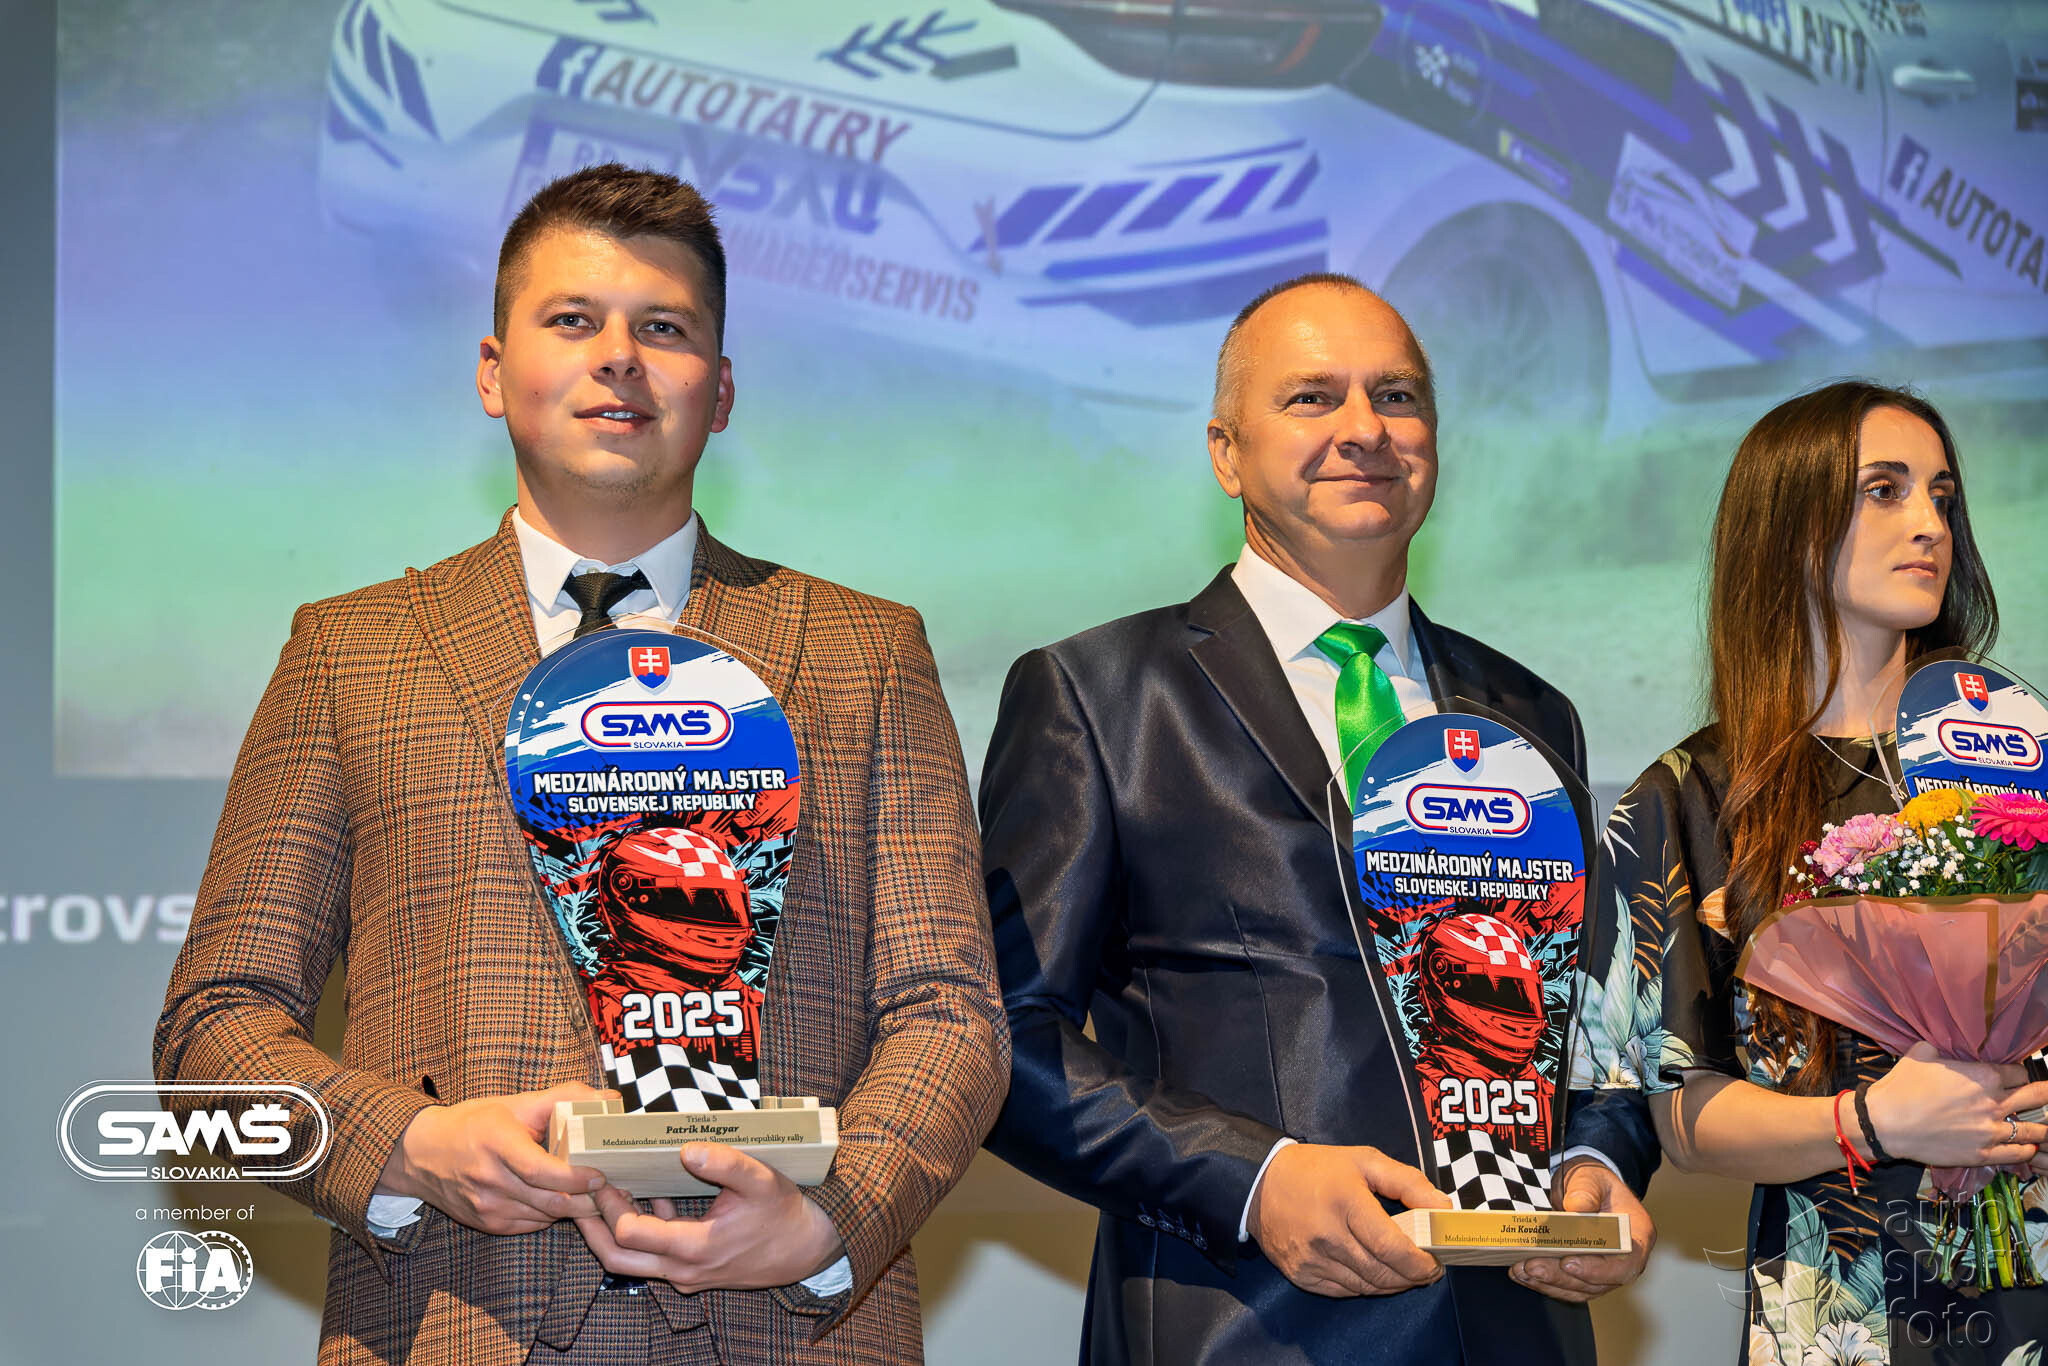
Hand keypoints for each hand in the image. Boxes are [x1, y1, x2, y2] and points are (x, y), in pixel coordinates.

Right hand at [376, 1082, 608, 1234]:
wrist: (420, 1153)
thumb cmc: (473, 1123)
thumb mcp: (514, 1103)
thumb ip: (563, 1098)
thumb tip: (610, 1100)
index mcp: (497, 1143)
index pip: (541, 1171)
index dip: (576, 1178)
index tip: (601, 1175)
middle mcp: (489, 1179)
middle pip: (549, 1201)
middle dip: (587, 1201)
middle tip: (613, 1193)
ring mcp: (486, 1206)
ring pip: (543, 1217)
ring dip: (573, 1211)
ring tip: (597, 1199)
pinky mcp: (486, 1223)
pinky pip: (530, 1225)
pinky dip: (551, 1216)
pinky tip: (564, 1203)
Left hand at [574, 1143, 844, 1292]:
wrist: (806, 1249)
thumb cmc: (783, 1213)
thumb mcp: (762, 1179)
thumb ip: (726, 1163)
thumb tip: (688, 1150)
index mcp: (695, 1247)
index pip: (629, 1234)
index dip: (608, 1205)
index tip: (599, 1175)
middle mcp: (683, 1269)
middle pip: (616, 1260)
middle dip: (591, 1227)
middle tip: (582, 1192)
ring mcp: (686, 1275)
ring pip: (630, 1263)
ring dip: (612, 1231)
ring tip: (606, 1191)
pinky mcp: (692, 1273)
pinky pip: (652, 1259)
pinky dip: (640, 1232)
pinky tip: (648, 1197)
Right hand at [1245, 1144, 1446, 1296]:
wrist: (1258, 1183)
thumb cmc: (1317, 1169)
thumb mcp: (1364, 1160)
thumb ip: (1408, 1182)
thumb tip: (1443, 1208)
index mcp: (1346, 1202)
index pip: (1392, 1248)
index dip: (1420, 1263)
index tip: (1436, 1263)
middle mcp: (1327, 1235)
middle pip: (1382, 1274)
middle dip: (1412, 1277)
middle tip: (1427, 1270)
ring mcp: (1312, 1259)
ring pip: (1366, 1287)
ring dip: (1392, 1284)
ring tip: (1404, 1271)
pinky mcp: (1301, 1275)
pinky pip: (1344, 1291)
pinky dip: (1366, 1286)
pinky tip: (1373, 1273)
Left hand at [1511, 1159, 1654, 1302]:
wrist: (1586, 1189)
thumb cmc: (1594, 1184)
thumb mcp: (1592, 1178)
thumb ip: (1586, 1191)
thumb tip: (1577, 1209)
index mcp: (1636, 1236)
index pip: (1625, 1264)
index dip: (1597, 1270)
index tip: (1568, 1263)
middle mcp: (1624, 1261)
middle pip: (1597, 1282)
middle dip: (1561, 1277)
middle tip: (1532, 1267)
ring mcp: (1605, 1272)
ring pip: (1579, 1289)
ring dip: (1548, 1283)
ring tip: (1521, 1270)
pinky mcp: (1585, 1276)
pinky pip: (1567, 1287)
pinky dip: (1544, 1283)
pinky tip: (1522, 1274)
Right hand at [1866, 1043, 2047, 1168]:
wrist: (1885, 1122)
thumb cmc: (1900, 1086)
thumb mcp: (1919, 1054)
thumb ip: (1941, 1049)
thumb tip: (1944, 1048)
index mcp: (1983, 1076)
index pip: (2019, 1072)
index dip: (2019, 1073)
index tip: (2017, 1077)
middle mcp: (1994, 1103)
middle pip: (2037, 1097)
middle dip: (2044, 1093)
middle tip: (2044, 1094)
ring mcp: (1990, 1131)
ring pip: (2034, 1130)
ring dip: (2041, 1127)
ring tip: (2043, 1127)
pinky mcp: (1982, 1154)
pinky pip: (2017, 1154)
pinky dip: (2027, 1150)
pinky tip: (2028, 1147)